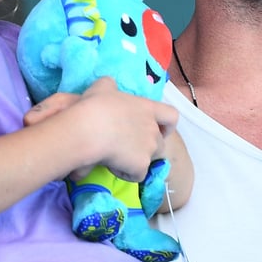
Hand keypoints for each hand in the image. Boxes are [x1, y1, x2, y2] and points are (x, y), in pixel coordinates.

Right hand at [26, 77, 177, 181]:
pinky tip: (111, 165)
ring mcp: (149, 148)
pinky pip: (137, 175)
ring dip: (137, 161)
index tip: (158, 129)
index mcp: (148, 109)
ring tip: (116, 157)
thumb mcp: (103, 86)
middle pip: (160, 143)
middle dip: (147, 147)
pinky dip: (126, 173)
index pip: (172, 116)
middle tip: (127, 147)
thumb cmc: (96, 105)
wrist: (89, 129)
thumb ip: (111, 86)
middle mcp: (153, 129)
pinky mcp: (141, 166)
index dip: (167, 125)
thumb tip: (110, 87)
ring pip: (149, 160)